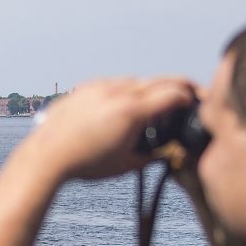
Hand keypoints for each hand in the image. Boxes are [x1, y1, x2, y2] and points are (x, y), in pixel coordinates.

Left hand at [27, 77, 197, 181]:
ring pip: (136, 80)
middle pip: (159, 80)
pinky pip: (115, 83)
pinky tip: (126, 104)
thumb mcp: (126, 165)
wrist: (48, 154)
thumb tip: (168, 153)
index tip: (197, 102)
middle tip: (191, 92)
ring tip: (155, 104)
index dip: (190, 97)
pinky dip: (127, 91)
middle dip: (179, 86)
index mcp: (132, 112)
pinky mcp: (87, 87)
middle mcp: (118, 93)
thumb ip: (152, 155)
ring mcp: (102, 86)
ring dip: (151, 88)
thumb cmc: (86, 164)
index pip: (172, 94)